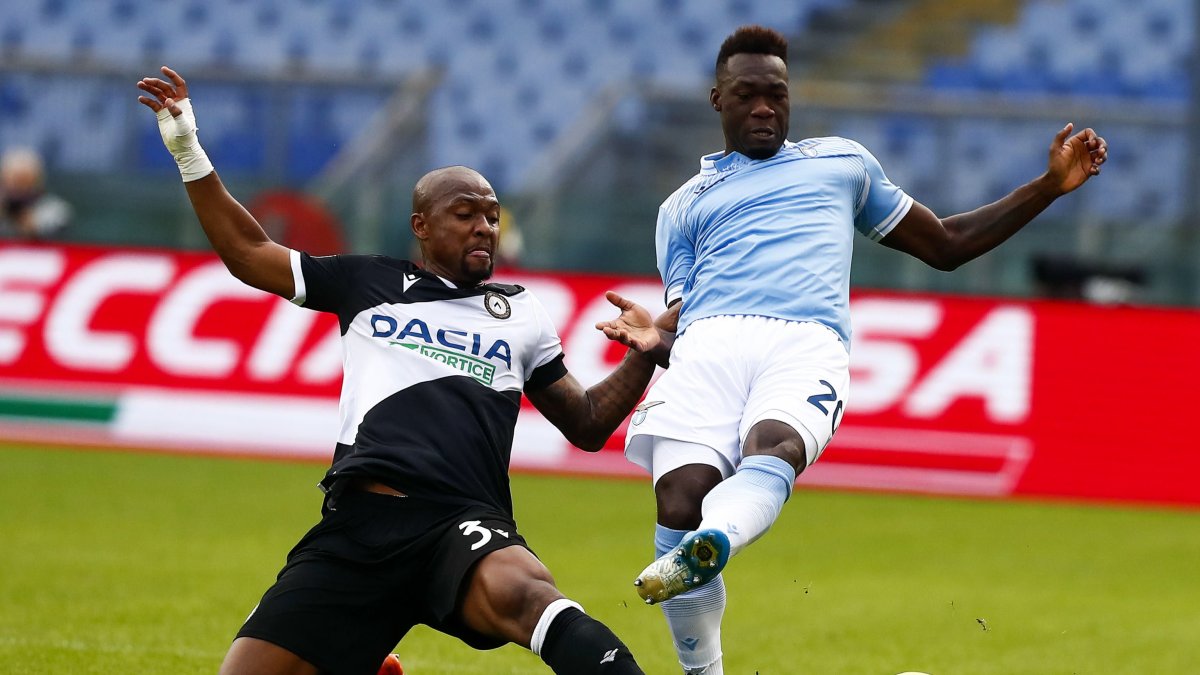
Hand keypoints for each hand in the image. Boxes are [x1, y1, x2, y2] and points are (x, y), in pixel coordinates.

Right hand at [136, 66, 212, 181]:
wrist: (182, 148)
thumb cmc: (186, 137)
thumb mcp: (182, 125)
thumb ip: (176, 112)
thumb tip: (168, 101)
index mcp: (184, 102)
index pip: (179, 84)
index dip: (172, 76)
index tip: (162, 69)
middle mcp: (176, 103)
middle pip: (165, 88)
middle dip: (155, 83)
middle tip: (144, 81)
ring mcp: (168, 108)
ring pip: (158, 94)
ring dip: (149, 89)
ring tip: (139, 84)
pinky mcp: (161, 115)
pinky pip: (153, 104)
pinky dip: (147, 100)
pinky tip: (140, 98)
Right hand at [594, 291, 659, 352]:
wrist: (653, 329)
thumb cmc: (639, 319)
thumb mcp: (630, 307)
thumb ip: (619, 301)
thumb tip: (607, 292)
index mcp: (618, 325)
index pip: (608, 326)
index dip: (603, 326)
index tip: (597, 325)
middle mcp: (622, 334)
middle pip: (614, 335)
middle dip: (610, 333)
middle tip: (606, 330)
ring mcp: (631, 341)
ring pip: (625, 340)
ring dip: (623, 337)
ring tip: (622, 331)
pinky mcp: (641, 346)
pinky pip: (637, 346)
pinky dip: (635, 344)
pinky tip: (634, 341)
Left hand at [1043, 122, 1106, 195]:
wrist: (1055, 182)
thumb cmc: (1054, 165)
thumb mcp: (1055, 149)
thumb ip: (1061, 136)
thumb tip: (1070, 124)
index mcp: (1075, 142)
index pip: (1089, 133)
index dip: (1093, 136)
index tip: (1091, 144)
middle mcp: (1083, 149)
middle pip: (1099, 142)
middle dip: (1103, 145)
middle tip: (1100, 151)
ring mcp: (1087, 160)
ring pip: (1102, 154)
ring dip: (1103, 156)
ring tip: (1097, 161)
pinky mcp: (1089, 170)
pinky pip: (1099, 167)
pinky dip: (1098, 168)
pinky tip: (1092, 171)